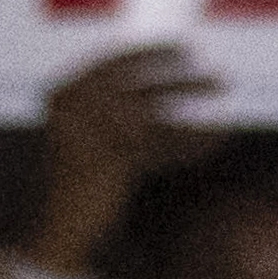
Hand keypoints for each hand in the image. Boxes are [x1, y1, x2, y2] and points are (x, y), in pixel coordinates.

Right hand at [32, 44, 220, 277]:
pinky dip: (192, 141)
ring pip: (155, 111)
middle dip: (181, 75)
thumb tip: (157, 79)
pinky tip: (218, 137)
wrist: (55, 229)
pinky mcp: (113, 160)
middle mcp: (74, 105)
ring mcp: (92, 131)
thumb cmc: (73, 184)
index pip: (114, 61)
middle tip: (217, 75)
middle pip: (138, 81)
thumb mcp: (83, 135)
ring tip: (223, 93)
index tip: (184, 49)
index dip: (152, 53)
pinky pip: (163, 145)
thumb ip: (108, 107)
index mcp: (63, 92)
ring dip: (192, 98)